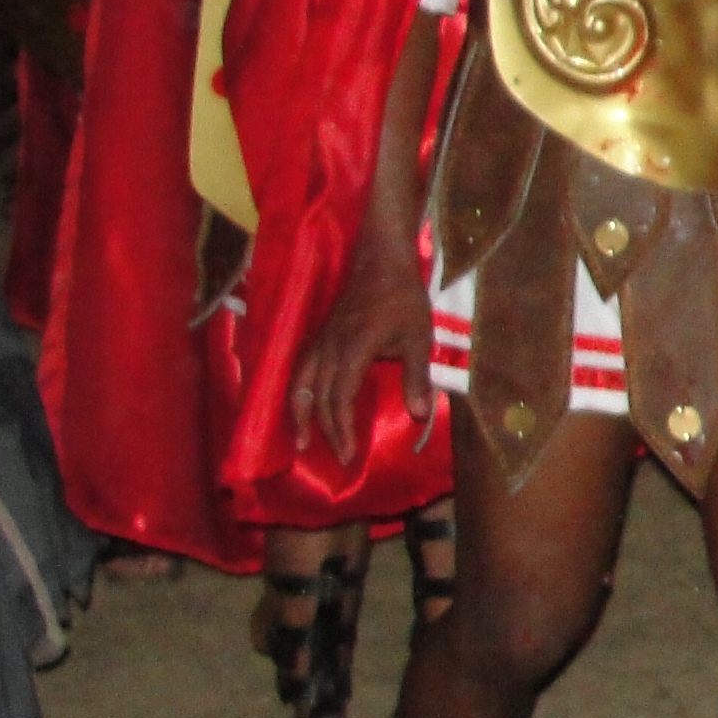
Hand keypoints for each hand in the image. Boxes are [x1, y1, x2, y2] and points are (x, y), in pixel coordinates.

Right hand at [289, 225, 434, 468]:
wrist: (381, 258)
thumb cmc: (404, 297)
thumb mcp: (418, 337)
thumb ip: (416, 377)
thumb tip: (420, 416)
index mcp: (354, 350)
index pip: (340, 399)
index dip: (342, 429)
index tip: (349, 456)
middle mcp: (330, 349)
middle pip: (321, 398)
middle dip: (328, 431)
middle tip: (340, 459)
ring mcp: (320, 341)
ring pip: (302, 384)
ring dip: (301, 415)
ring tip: (303, 442)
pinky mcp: (320, 336)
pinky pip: (301, 370)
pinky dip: (298, 392)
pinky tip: (301, 406)